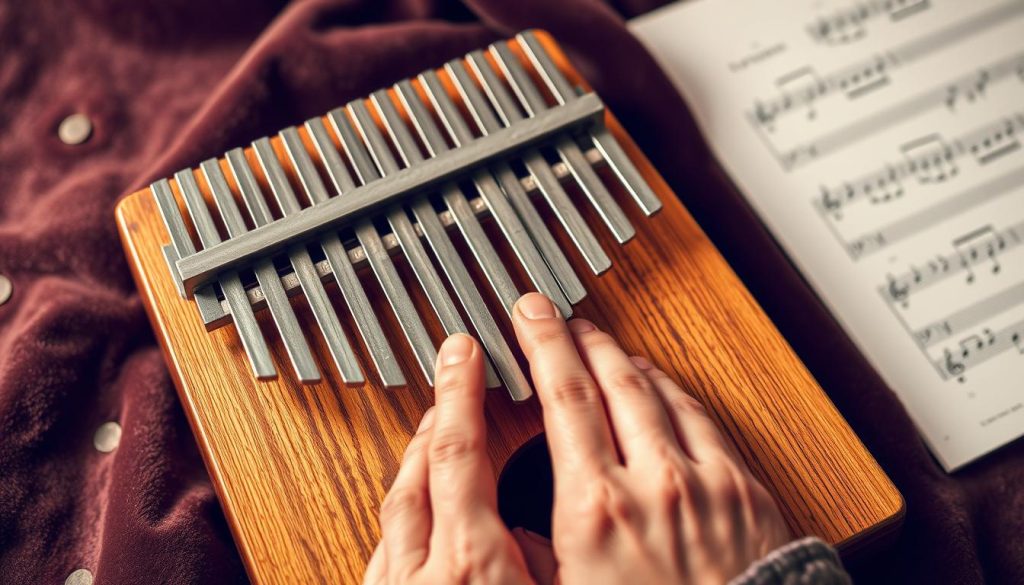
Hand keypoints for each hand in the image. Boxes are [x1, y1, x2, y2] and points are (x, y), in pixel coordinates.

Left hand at [363, 333, 535, 584]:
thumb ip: (547, 558)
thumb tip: (549, 530)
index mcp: (471, 561)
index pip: (460, 454)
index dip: (461, 395)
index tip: (462, 355)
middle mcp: (423, 573)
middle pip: (420, 470)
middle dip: (438, 415)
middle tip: (452, 376)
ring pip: (394, 506)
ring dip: (413, 461)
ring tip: (432, 432)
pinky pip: (381, 549)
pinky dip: (398, 517)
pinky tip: (408, 509)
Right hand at [511, 293, 790, 584]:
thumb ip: (538, 554)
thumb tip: (514, 530)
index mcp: (597, 509)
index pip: (564, 399)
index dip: (544, 346)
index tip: (531, 318)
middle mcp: (652, 482)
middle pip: (608, 380)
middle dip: (577, 338)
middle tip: (556, 315)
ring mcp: (703, 479)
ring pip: (656, 390)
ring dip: (622, 359)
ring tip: (599, 344)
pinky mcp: (743, 486)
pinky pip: (701, 417)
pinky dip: (671, 390)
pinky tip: (656, 382)